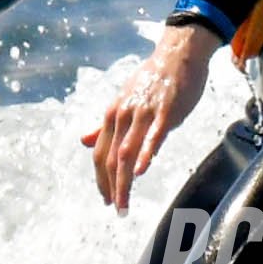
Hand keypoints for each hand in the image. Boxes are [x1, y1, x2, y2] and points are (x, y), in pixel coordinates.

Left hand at [82, 23, 218, 211]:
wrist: (177, 54)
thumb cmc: (153, 80)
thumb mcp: (123, 101)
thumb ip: (105, 125)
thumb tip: (84, 141)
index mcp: (112, 114)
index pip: (100, 154)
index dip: (101, 179)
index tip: (106, 199)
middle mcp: (123, 115)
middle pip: (111, 158)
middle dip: (111, 187)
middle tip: (116, 209)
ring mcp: (144, 113)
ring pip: (127, 152)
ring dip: (124, 182)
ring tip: (124, 204)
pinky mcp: (166, 110)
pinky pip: (153, 135)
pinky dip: (145, 153)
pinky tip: (141, 171)